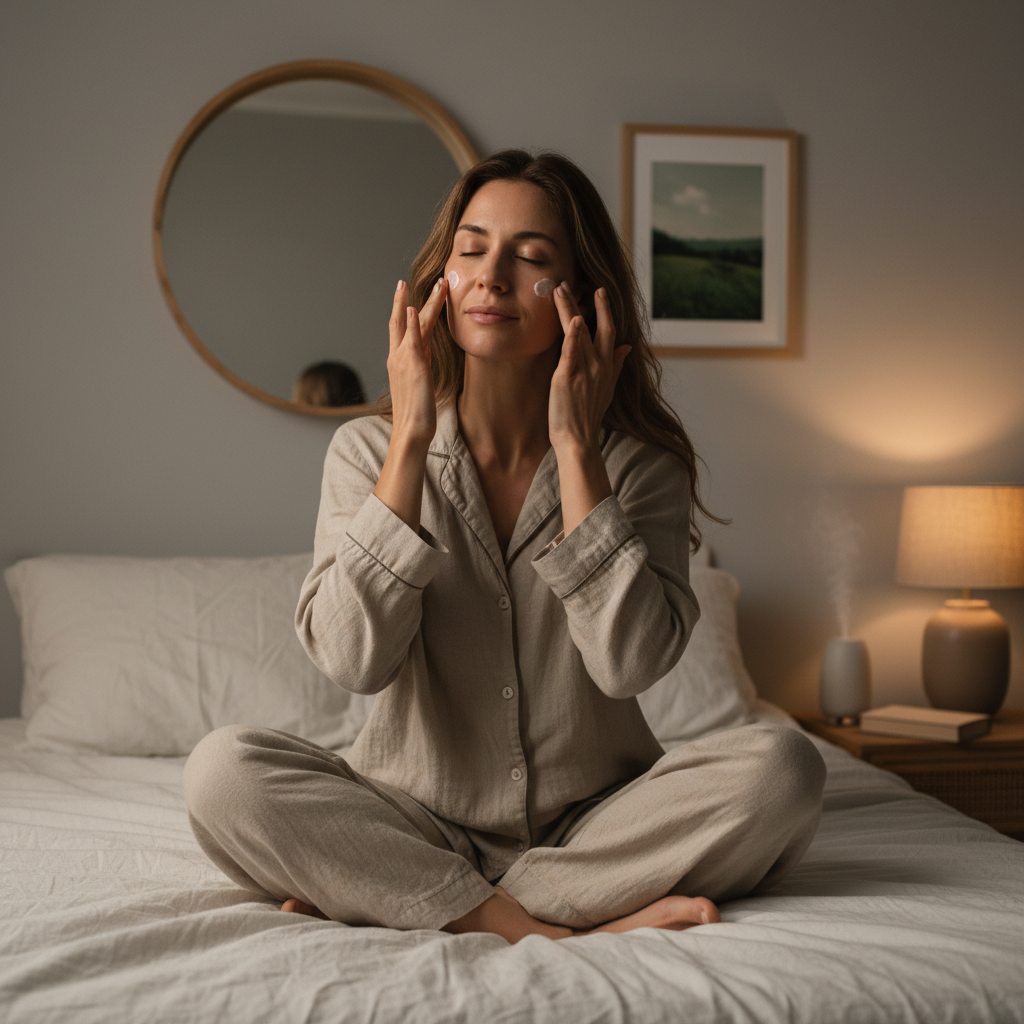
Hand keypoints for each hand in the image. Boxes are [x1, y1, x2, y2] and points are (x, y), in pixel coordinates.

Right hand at [387, 277, 447, 447]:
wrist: (411, 431)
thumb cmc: (416, 414)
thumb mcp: (420, 384)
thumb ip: (421, 365)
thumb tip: (425, 354)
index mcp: (399, 361)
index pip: (400, 329)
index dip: (402, 310)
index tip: (406, 294)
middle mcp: (398, 357)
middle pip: (401, 321)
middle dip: (403, 299)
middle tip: (404, 279)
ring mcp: (404, 360)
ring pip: (412, 323)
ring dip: (423, 300)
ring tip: (437, 283)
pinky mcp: (414, 366)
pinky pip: (412, 339)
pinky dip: (410, 321)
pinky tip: (412, 307)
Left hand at [548, 284, 629, 454]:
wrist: (578, 439)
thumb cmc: (587, 416)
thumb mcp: (607, 388)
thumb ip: (616, 365)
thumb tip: (626, 347)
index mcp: (607, 366)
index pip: (609, 331)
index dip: (604, 310)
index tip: (599, 292)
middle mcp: (599, 364)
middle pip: (598, 326)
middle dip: (592, 303)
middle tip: (583, 282)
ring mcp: (584, 369)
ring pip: (579, 331)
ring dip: (569, 308)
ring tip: (560, 290)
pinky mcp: (568, 376)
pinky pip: (572, 351)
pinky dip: (573, 335)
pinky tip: (572, 319)